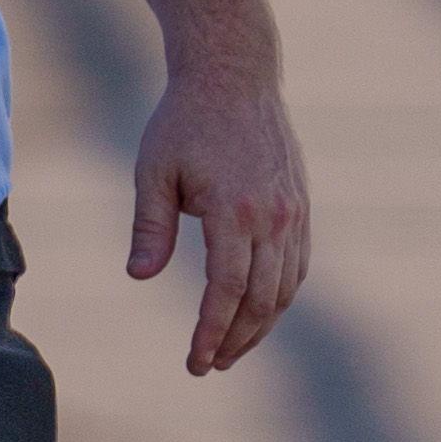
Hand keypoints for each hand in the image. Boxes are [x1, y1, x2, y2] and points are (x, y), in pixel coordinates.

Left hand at [129, 54, 309, 375]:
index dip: (211, 331)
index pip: (227, 291)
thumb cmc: (184, 122)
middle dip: (235, 340)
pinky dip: (280, 296)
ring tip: (231, 349)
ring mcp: (294, 212)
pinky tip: (258, 312)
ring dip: (261, 325)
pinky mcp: (301, 206)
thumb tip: (139, 277)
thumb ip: (151, 226)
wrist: (234, 76)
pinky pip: (297, 265)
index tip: (195, 362)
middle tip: (209, 365)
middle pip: (261, 300)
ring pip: (285, 288)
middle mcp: (273, 216)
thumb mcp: (154, 170)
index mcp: (234, 210)